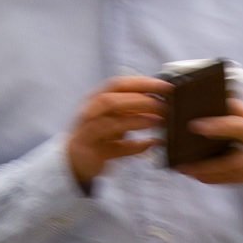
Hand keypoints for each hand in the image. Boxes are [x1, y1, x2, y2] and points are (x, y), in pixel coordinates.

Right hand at [66, 76, 171, 190]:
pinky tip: (150, 144)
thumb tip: (164, 101)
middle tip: (164, 106)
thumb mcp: (117, 116)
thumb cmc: (101, 134)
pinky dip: (133, 146)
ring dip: (135, 121)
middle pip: (111, 101)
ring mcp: (87, 132)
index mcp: (97, 98)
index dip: (143, 83)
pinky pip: (113, 149)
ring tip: (158, 122)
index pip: (118, 84)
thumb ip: (135, 109)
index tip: (166, 87)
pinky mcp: (90, 151)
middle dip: (140, 101)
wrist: (76, 159)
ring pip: (109, 123)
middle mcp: (90, 112)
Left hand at [180, 104, 242, 198]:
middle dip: (212, 150)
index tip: (196, 125)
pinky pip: (233, 180)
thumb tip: (215, 96)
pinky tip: (198, 176)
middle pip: (237, 146)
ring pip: (231, 168)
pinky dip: (215, 179)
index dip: (218, 123)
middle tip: (189, 149)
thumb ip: (240, 110)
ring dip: (206, 169)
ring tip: (185, 168)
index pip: (240, 122)